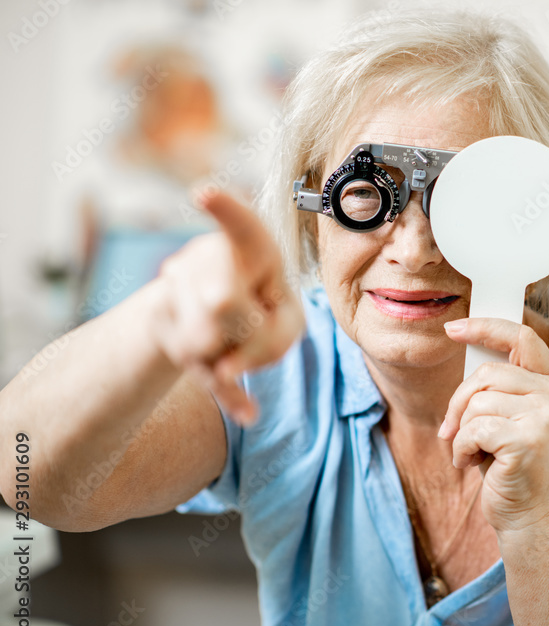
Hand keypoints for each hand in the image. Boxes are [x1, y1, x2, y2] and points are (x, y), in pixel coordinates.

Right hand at [150, 190, 304, 423]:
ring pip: (203, 341)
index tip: (204, 194)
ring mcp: (177, 287)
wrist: (214, 322)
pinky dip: (227, 394)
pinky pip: (195, 367)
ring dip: (230, 355)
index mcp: (249, 247)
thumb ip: (275, 336)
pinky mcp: (161, 322)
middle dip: (247, 329)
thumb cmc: (264, 309)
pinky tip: (245, 409)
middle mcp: (206, 257)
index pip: (241, 227)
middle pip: (222, 302)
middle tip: (254, 322)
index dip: (226, 209)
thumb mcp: (287, 320)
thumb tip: (226, 370)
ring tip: (234, 339)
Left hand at [438, 318, 548, 533]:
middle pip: (488, 374)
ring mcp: (546, 418)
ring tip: (474, 451)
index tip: (452, 328)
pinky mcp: (528, 440)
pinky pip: (473, 429)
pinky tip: (473, 463)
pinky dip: (461, 449)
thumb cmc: (506, 464)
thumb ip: (495, 385)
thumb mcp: (504, 416)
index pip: (521, 338)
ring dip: (461, 431)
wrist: (524, 515)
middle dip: (459, 402)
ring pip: (477, 402)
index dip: (485, 328)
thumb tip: (463, 342)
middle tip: (453, 429)